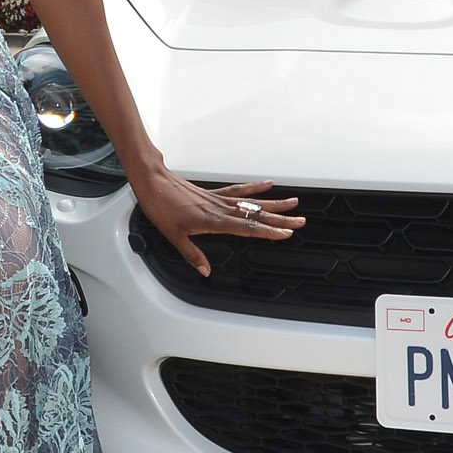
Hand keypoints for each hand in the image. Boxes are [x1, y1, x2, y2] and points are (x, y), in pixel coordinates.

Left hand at [136, 167, 301, 276]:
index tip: (285, 233)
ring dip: (274, 204)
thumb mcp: (173, 236)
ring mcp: (219, 199)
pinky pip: (239, 191)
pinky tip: (268, 184)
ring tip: (293, 203)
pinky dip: (255, 188)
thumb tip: (205, 271)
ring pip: (252, 203)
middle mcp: (220, 209)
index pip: (246, 228)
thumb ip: (192, 254)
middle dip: (280, 219)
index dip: (267, 232)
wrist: (153, 182)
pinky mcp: (214, 193)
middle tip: (300, 222)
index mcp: (212, 221)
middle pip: (255, 215)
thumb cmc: (161, 207)